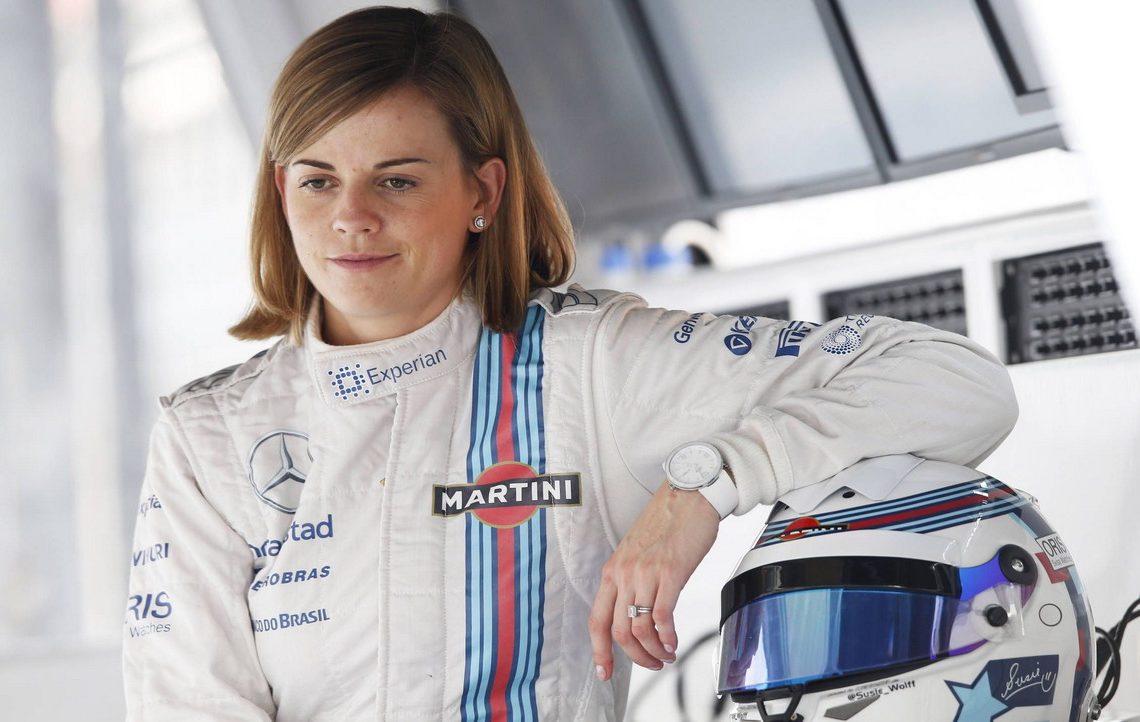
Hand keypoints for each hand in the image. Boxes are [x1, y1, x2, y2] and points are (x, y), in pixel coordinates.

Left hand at [588, 481, 719, 680]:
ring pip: (639, 628)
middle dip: (635, 657)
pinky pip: (662, 615)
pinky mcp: (670, 571)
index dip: (599, 651)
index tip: (605, 671)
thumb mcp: (637, 554)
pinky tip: (674, 642)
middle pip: (618, 631)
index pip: (597, 620)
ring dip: (653, 650)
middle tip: (651, 664)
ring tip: (666, 654)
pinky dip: (667, 636)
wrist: (689, 495)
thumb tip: (636, 614)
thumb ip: (632, 582)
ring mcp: (645, 573)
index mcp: (613, 571)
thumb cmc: (668, 523)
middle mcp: (624, 573)